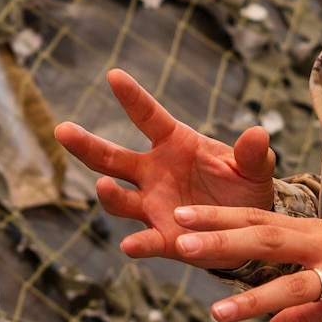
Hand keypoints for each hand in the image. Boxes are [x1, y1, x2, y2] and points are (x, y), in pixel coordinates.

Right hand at [53, 69, 276, 260]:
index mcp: (174, 144)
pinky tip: (129, 246)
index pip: (147, 116)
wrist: (247, 230)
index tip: (113, 75)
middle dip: (85, 144)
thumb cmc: (244, 186)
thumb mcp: (254, 167)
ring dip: (109, 194)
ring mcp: (152, 205)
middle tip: (63, 130)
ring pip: (119, 198)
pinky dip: (137, 244)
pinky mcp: (162, 238)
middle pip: (111, 157)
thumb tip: (258, 132)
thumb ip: (253, 153)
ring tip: (103, 187)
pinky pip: (145, 241)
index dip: (131, 97)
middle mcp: (153, 173)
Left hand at [172, 205, 321, 321]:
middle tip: (181, 245)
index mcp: (319, 235)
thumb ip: (305, 311)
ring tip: (218, 314)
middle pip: (269, 240)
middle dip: (223, 243)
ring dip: (256, 300)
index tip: (179, 216)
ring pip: (297, 286)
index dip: (220, 218)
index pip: (261, 220)